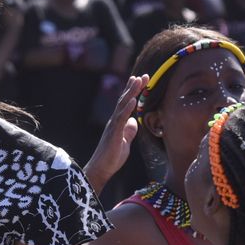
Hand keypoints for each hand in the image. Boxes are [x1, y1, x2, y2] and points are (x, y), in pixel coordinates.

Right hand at [83, 75, 146, 192]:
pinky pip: (121, 118)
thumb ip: (129, 132)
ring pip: (122, 106)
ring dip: (131, 92)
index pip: (126, 103)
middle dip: (133, 87)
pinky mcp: (114, 133)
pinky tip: (133, 100)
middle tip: (143, 75)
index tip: (140, 79)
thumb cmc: (111, 158)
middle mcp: (114, 121)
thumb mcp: (125, 143)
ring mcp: (113, 126)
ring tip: (138, 81)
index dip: (133, 91)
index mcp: (118, 123)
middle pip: (124, 100)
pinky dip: (127, 108)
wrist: (101, 170)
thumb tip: (134, 122)